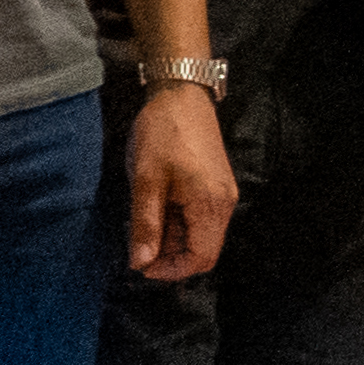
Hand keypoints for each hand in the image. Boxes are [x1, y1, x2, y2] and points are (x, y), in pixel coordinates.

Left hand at [120, 80, 237, 282]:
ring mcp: (223, 194)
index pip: (201, 259)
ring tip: (145, 222)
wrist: (182, 94)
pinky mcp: (217, 186)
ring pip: (201, 235)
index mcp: (211, 205)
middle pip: (204, 251)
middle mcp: (224, 204)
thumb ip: (145, 225)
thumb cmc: (163, 133)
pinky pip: (201, 218)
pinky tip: (158, 208)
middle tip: (138, 245)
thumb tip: (140, 263)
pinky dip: (179, 223)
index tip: (141, 264)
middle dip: (171, 257)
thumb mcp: (145, 180)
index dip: (171, 270)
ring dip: (173, 239)